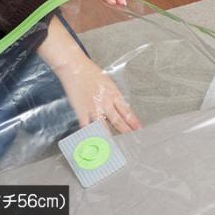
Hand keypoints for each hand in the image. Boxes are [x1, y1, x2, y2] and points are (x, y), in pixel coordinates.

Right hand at [38, 16, 141, 133]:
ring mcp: (93, 108)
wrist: (74, 67)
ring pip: (104, 127)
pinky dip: (89, 136)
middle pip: (118, 121)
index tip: (139, 129)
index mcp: (113, 94)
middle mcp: (105, 102)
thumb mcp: (106, 81)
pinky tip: (92, 143)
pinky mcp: (81, 111)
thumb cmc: (89, 72)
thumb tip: (118, 104)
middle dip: (126, 132)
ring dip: (109, 138)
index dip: (133, 121)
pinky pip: (87, 127)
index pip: (126, 110)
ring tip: (114, 147)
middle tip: (132, 140)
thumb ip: (112, 94)